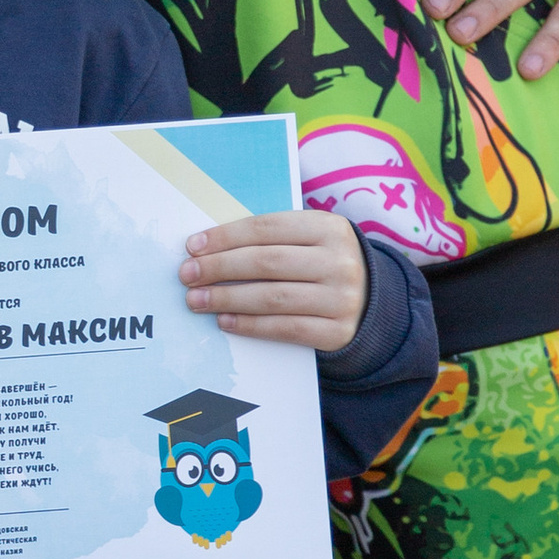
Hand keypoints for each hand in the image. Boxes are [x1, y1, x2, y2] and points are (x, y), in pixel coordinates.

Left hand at [182, 213, 367, 349]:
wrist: (371, 302)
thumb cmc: (322, 263)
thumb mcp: (309, 239)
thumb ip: (270, 239)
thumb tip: (209, 248)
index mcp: (329, 227)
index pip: (267, 228)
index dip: (226, 236)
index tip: (193, 247)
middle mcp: (339, 261)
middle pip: (266, 262)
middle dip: (220, 268)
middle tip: (187, 275)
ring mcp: (342, 298)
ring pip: (272, 297)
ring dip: (227, 299)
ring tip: (196, 301)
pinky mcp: (338, 331)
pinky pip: (285, 329)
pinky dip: (250, 325)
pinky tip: (225, 321)